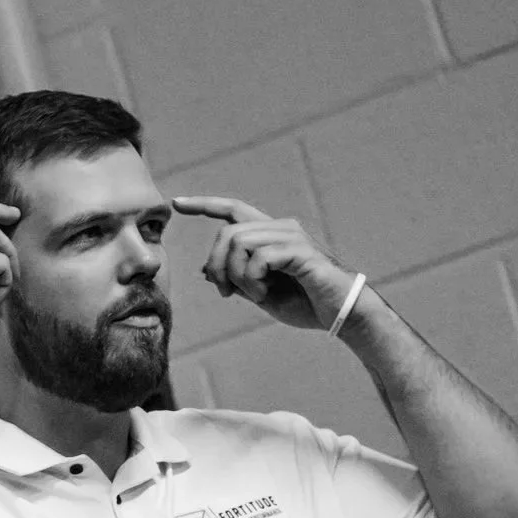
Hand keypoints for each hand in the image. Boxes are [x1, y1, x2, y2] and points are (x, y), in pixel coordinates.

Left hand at [171, 195, 359, 331]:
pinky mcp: (300, 250)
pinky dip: (252, 281)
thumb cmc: (303, 303)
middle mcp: (280, 228)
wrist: (340, 314)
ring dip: (237, 276)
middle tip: (225, 292)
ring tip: (253, 295)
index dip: (205, 204)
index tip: (177, 203)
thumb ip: (235, 280)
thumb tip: (205, 270)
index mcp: (269, 235)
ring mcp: (291, 236)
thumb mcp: (259, 294)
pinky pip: (258, 258)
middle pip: (226, 233)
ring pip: (239, 243)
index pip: (232, 210)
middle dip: (217, 265)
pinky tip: (264, 295)